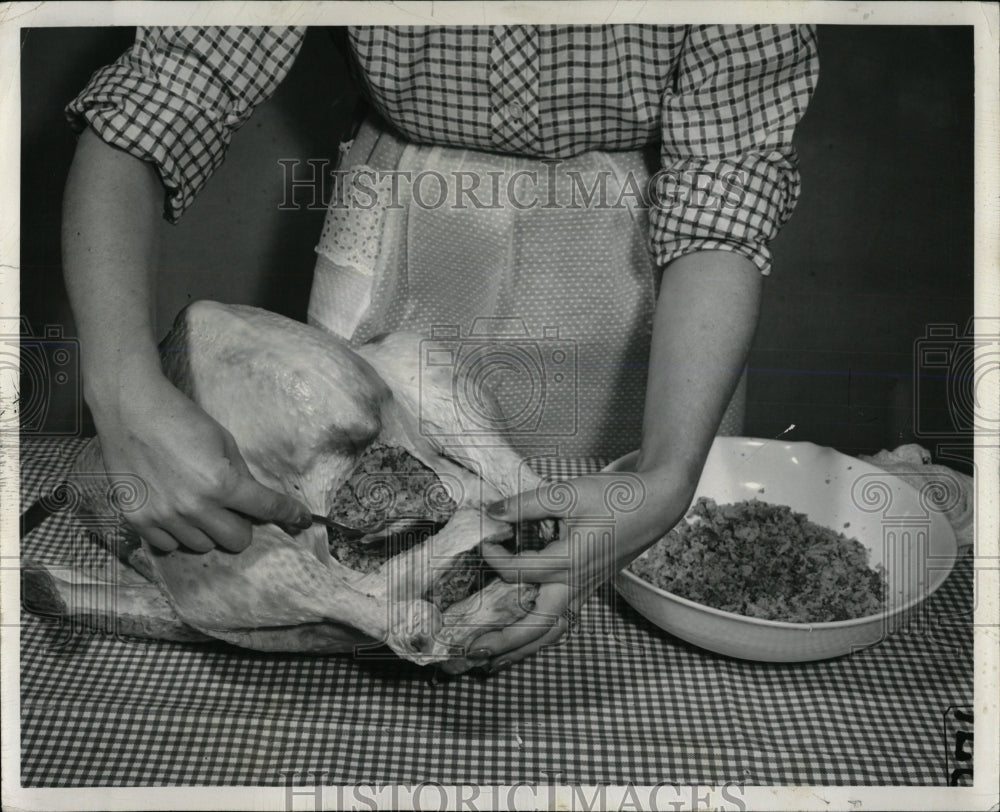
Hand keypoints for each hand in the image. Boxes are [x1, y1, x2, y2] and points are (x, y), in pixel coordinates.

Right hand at [93, 372, 311, 553]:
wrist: (131, 410)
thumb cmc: (182, 420)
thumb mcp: (224, 441)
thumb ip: (241, 475)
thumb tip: (256, 500)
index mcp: (222, 483)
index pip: (267, 509)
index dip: (290, 514)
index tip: (300, 520)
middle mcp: (195, 506)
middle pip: (237, 541)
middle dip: (243, 525)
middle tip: (234, 508)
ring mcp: (165, 517)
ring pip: (203, 546)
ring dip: (209, 530)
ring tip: (199, 505)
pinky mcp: (139, 520)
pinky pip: (169, 546)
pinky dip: (178, 534)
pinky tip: (175, 512)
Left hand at [443, 469, 693, 673]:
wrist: (656, 505)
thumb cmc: (617, 498)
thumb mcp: (569, 494)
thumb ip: (526, 505)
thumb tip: (492, 512)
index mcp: (569, 562)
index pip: (518, 571)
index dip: (493, 557)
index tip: (483, 541)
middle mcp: (575, 585)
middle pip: (536, 626)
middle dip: (503, 642)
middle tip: (471, 651)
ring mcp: (584, 592)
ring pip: (550, 632)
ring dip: (520, 649)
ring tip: (491, 662)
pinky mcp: (588, 590)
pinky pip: (561, 622)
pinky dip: (539, 637)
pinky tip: (523, 642)